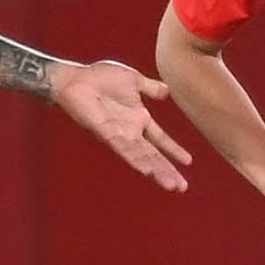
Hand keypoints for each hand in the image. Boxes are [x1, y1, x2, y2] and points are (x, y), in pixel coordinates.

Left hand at [48, 59, 192, 189]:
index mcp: (139, 118)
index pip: (160, 139)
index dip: (173, 150)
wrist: (76, 78)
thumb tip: (167, 91)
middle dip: (168, 171)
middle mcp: (130, 130)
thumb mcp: (133, 79)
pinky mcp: (105, 133)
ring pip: (142, 157)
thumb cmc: (100, 78)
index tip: (188, 162)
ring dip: (156, 171)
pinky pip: (123, 149)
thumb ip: (150, 87)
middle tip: (182, 187)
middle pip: (153, 155)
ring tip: (170, 185)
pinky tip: (146, 170)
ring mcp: (119, 134)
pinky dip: (136, 159)